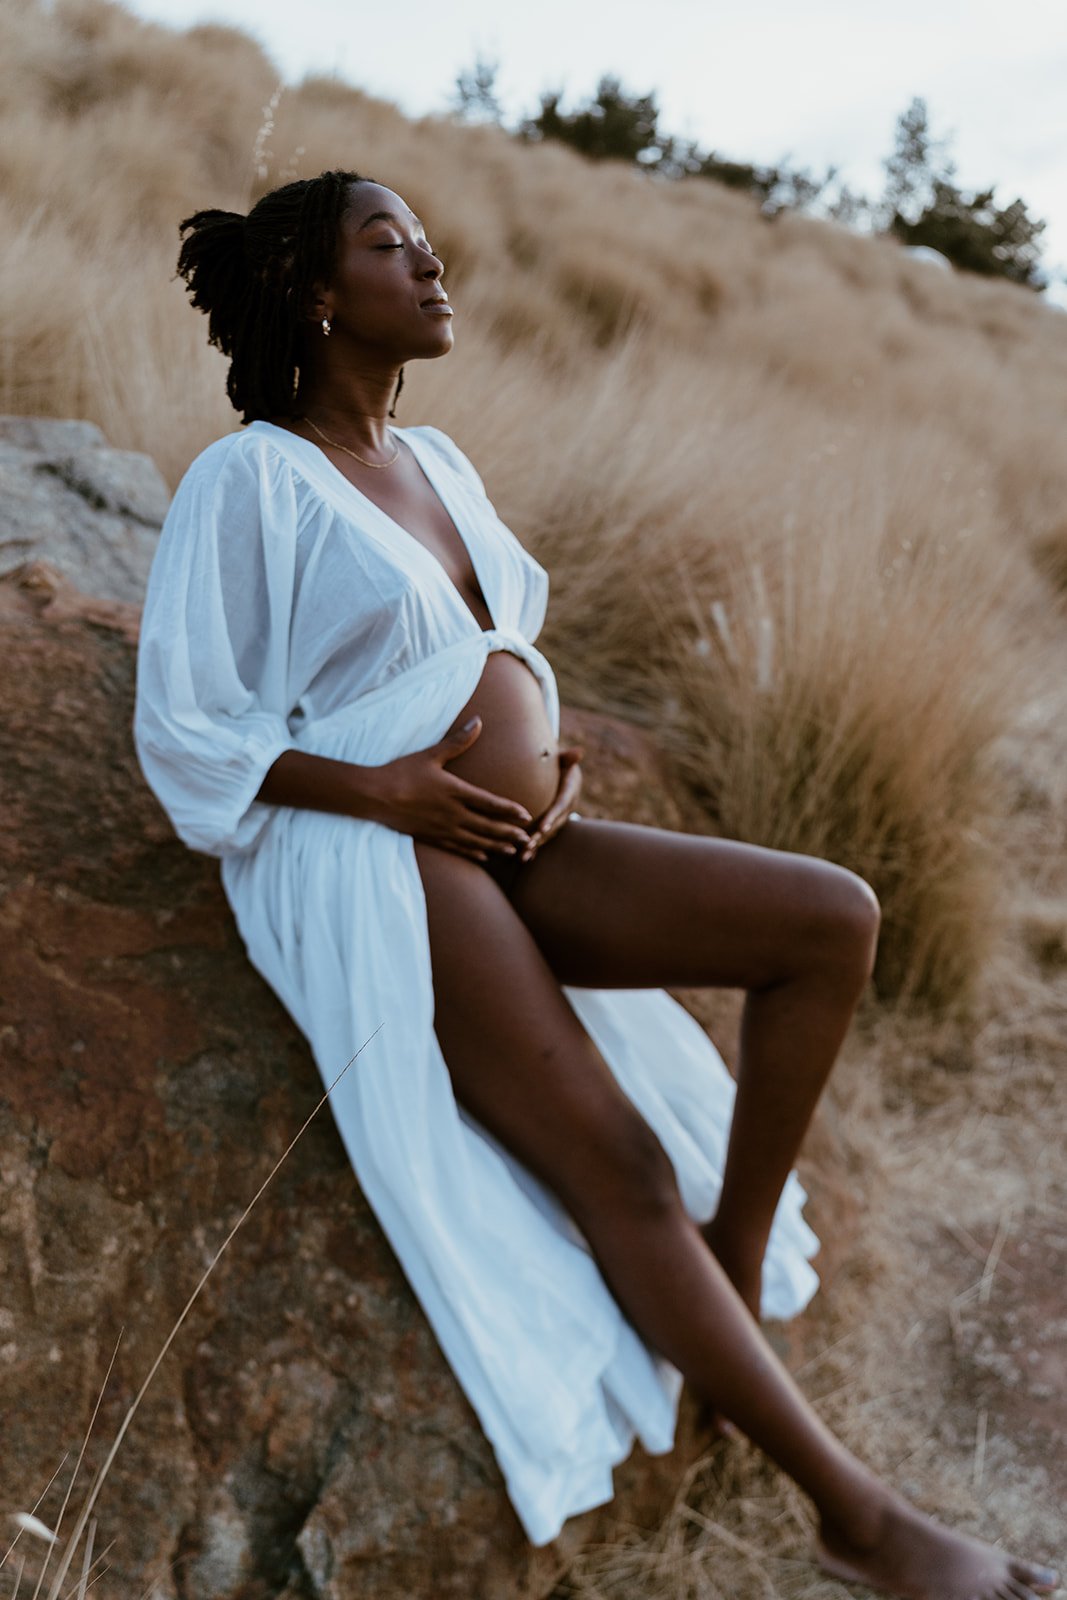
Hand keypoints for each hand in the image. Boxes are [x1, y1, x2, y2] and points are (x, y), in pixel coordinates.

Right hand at [368, 717, 533, 862]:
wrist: (374, 795)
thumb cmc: (402, 772)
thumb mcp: (431, 754)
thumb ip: (458, 741)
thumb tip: (478, 722)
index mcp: (456, 792)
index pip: (490, 804)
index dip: (510, 811)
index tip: (526, 815)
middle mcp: (452, 813)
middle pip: (487, 826)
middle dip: (509, 834)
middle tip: (528, 840)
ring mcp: (441, 828)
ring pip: (475, 841)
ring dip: (496, 846)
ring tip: (512, 852)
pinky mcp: (430, 836)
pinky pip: (456, 847)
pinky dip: (472, 852)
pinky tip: (482, 856)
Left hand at [520, 745, 582, 861]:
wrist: (565, 771)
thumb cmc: (560, 761)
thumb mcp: (564, 757)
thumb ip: (568, 756)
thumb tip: (579, 752)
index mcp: (570, 790)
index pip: (561, 805)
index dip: (552, 817)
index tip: (542, 828)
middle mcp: (567, 806)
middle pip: (554, 824)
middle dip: (541, 837)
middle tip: (528, 846)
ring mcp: (561, 816)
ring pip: (549, 833)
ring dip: (537, 845)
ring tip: (523, 856)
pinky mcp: (553, 822)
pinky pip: (545, 835)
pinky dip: (535, 847)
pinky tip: (524, 858)